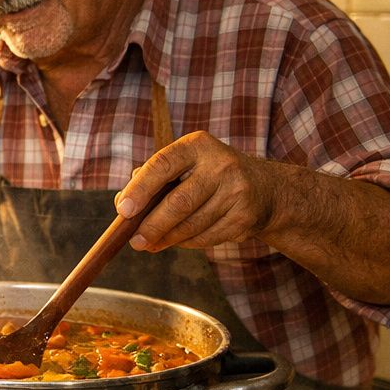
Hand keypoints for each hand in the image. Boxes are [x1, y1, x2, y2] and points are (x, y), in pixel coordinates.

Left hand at [117, 131, 279, 251]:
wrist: (265, 188)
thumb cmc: (208, 176)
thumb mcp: (184, 165)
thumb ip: (151, 178)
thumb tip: (123, 202)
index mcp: (197, 145)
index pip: (162, 165)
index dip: (140, 189)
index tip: (123, 210)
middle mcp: (220, 164)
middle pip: (178, 202)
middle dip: (152, 226)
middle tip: (135, 242)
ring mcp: (236, 190)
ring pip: (192, 225)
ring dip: (167, 238)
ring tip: (151, 244)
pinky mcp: (245, 216)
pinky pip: (207, 237)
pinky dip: (188, 243)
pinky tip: (179, 241)